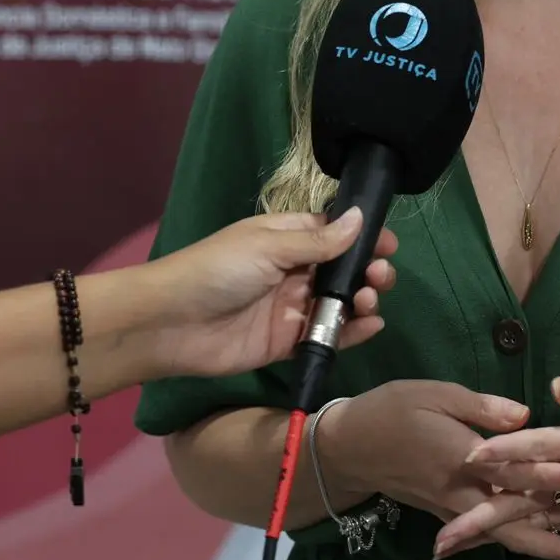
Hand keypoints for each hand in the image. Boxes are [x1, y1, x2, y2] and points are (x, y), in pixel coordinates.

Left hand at [140, 208, 397, 378]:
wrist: (170, 324)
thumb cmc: (217, 270)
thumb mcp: (269, 246)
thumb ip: (318, 240)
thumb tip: (360, 217)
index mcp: (284, 238)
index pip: (332, 232)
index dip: (361, 237)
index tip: (389, 245)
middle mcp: (292, 271)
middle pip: (341, 270)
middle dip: (366, 271)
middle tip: (381, 277)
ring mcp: (290, 308)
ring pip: (338, 303)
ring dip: (362, 300)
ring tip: (370, 300)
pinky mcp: (286, 342)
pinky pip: (325, 336)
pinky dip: (351, 332)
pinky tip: (371, 325)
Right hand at [321, 380, 559, 559]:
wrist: (350, 448)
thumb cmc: (393, 410)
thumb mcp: (434, 393)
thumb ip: (481, 406)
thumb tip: (525, 416)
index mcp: (461, 459)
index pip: (511, 472)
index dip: (548, 473)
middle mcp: (463, 494)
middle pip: (519, 526)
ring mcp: (459, 510)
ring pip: (512, 537)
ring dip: (556, 545)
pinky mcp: (454, 515)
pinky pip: (497, 534)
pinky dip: (530, 538)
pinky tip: (558, 538)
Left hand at [435, 372, 559, 558]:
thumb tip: (554, 386)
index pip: (541, 448)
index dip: (504, 453)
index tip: (469, 458)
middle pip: (528, 501)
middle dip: (484, 519)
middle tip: (442, 539)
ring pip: (538, 519)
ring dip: (497, 531)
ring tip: (458, 543)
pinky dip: (530, 532)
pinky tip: (507, 538)